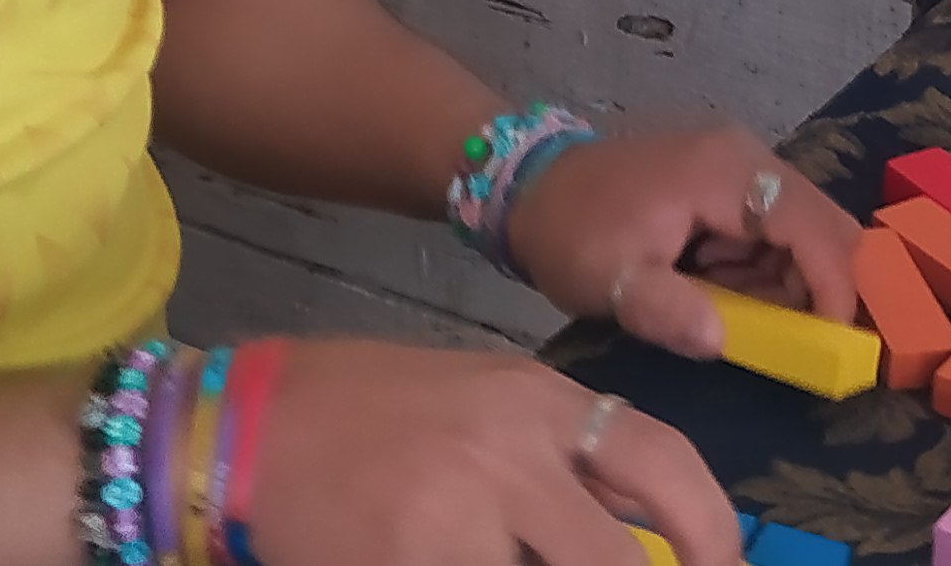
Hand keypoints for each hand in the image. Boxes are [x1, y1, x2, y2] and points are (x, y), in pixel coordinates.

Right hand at [237, 340, 739, 565]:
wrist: (239, 432)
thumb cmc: (360, 415)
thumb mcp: (477, 403)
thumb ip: (554, 456)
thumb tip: (632, 527)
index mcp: (536, 402)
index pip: (662, 462)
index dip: (712, 530)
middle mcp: (511, 455)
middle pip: (617, 560)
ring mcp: (458, 517)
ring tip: (512, 557)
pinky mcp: (411, 562)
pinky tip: (437, 565)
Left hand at [503, 124, 860, 359]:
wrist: (531, 188)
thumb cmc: (572, 233)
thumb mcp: (610, 281)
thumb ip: (666, 310)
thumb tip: (720, 340)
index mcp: (724, 173)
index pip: (811, 225)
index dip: (835, 285)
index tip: (836, 343)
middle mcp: (746, 157)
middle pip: (822, 223)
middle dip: (816, 286)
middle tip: (785, 336)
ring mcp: (740, 164)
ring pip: (803, 231)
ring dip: (783, 282)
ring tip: (723, 305)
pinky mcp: (730, 179)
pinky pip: (775, 230)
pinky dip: (761, 269)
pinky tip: (714, 285)